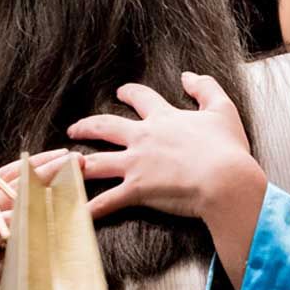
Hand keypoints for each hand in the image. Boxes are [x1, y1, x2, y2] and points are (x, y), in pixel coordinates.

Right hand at [0, 148, 79, 289]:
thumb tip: (40, 190)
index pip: (5, 174)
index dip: (37, 162)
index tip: (65, 153)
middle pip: (11, 189)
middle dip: (48, 172)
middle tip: (78, 161)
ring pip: (8, 217)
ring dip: (42, 204)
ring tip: (72, 192)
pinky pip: (6, 254)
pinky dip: (27, 244)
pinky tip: (51, 235)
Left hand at [68, 72, 259, 221]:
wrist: (225, 179)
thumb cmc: (227, 148)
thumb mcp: (222, 109)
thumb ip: (205, 87)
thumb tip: (188, 76)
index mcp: (164, 119)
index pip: (141, 98)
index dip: (130, 92)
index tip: (122, 91)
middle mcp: (143, 138)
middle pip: (105, 126)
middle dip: (87, 126)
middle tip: (75, 128)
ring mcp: (136, 164)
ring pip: (96, 161)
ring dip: (76, 164)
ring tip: (61, 166)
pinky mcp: (136, 190)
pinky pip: (106, 201)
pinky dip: (89, 208)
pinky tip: (75, 212)